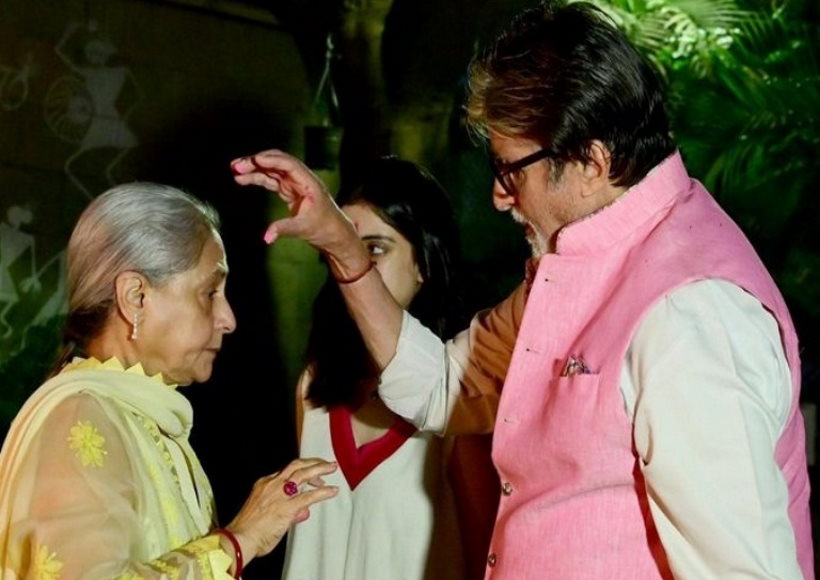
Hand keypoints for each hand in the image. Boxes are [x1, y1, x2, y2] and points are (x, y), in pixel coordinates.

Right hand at [225, 457, 337, 560]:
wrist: (239, 539)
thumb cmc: (249, 532)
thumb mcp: (267, 516)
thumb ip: (289, 513)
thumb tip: (304, 512)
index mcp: (264, 484)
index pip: (286, 472)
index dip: (301, 471)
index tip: (311, 476)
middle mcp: (272, 485)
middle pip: (296, 465)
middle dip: (313, 462)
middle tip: (326, 464)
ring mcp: (280, 494)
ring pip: (303, 473)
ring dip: (320, 469)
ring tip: (332, 468)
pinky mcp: (287, 507)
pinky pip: (310, 496)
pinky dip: (323, 492)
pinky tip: (332, 491)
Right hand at [230, 150, 369, 279]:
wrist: (334, 235)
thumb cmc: (324, 229)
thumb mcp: (303, 229)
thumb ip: (283, 230)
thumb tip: (266, 238)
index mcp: (309, 183)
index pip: (289, 165)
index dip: (272, 160)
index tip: (255, 160)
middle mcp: (302, 179)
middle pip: (278, 162)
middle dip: (257, 161)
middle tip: (238, 165)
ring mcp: (295, 184)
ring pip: (272, 170)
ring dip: (254, 168)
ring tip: (235, 169)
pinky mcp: (289, 191)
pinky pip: (271, 180)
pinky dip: (258, 178)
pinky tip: (243, 179)